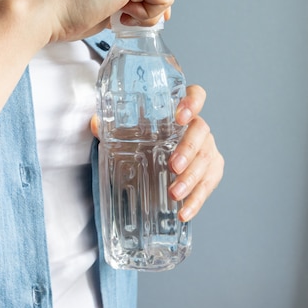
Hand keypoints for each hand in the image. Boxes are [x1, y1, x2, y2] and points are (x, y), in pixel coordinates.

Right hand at [10, 0, 174, 43]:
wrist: (41, 11)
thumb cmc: (62, 12)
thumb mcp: (100, 0)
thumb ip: (123, 1)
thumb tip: (144, 14)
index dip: (150, 4)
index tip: (130, 19)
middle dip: (150, 9)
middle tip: (123, 19)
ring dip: (148, 13)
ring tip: (120, 18)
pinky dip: (148, 16)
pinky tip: (122, 17)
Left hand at [90, 85, 223, 221]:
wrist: (152, 165)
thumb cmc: (143, 142)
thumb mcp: (126, 134)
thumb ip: (112, 127)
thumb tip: (95, 124)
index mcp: (180, 111)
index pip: (196, 95)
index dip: (192, 102)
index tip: (181, 116)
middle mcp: (197, 127)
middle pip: (201, 131)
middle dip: (188, 149)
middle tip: (173, 166)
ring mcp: (206, 149)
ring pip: (206, 159)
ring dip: (191, 178)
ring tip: (174, 193)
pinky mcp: (211, 171)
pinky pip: (209, 184)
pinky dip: (197, 200)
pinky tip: (184, 212)